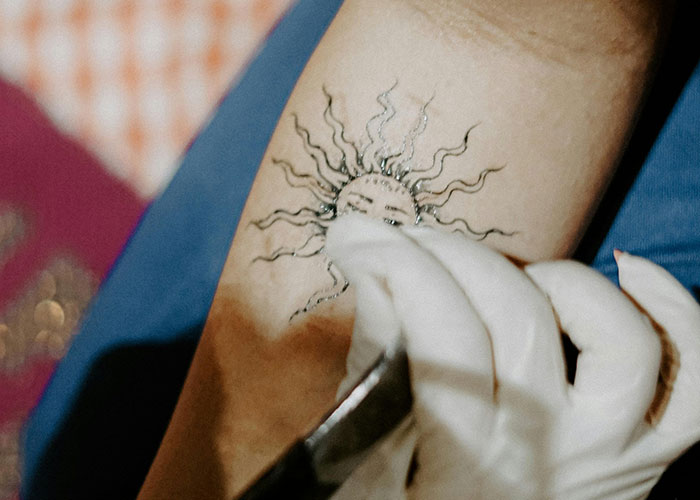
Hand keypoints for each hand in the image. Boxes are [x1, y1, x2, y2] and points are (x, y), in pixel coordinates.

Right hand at [325, 214, 699, 498]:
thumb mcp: (370, 462)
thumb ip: (373, 369)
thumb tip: (378, 273)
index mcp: (467, 465)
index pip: (443, 337)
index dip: (398, 266)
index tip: (355, 234)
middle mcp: (550, 454)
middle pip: (520, 321)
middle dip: (451, 255)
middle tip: (404, 238)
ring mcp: (610, 451)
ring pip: (619, 340)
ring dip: (554, 280)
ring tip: (498, 275)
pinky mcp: (649, 450)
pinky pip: (697, 380)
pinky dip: (677, 311)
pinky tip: (627, 270)